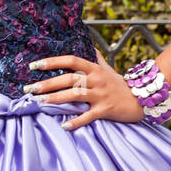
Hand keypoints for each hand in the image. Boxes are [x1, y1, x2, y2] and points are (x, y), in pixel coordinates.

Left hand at [22, 52, 144, 129]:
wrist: (141, 99)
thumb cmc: (119, 84)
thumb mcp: (107, 69)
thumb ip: (96, 58)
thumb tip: (88, 44)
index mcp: (94, 69)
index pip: (71, 60)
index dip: (52, 62)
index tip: (35, 65)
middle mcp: (96, 80)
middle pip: (69, 78)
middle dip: (48, 83)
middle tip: (30, 89)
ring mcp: (101, 95)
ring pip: (75, 95)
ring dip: (56, 99)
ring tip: (40, 102)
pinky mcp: (105, 110)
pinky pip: (88, 116)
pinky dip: (76, 121)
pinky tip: (64, 126)